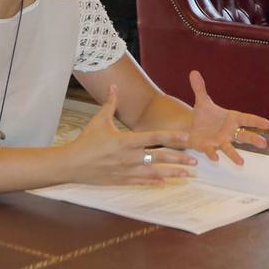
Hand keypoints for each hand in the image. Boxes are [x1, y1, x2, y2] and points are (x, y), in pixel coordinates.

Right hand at [67, 86, 195, 185]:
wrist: (72, 164)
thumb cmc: (86, 141)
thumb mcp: (98, 120)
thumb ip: (110, 103)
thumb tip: (114, 86)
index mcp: (126, 140)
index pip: (154, 137)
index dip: (172, 137)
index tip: (187, 137)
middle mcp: (129, 156)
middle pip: (159, 157)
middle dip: (179, 158)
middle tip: (196, 161)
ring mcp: (126, 170)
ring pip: (155, 172)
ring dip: (173, 173)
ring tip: (188, 175)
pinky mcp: (121, 180)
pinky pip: (142, 181)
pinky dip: (154, 182)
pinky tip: (166, 183)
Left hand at [185, 70, 268, 163]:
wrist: (193, 128)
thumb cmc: (204, 116)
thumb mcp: (202, 101)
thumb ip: (200, 88)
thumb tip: (193, 72)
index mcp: (231, 119)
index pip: (246, 119)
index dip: (257, 121)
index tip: (268, 124)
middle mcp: (228, 132)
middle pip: (243, 136)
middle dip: (253, 139)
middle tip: (264, 144)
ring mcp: (220, 141)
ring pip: (229, 148)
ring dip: (235, 155)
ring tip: (241, 163)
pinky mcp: (208, 147)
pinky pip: (211, 151)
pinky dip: (213, 154)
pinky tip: (215, 158)